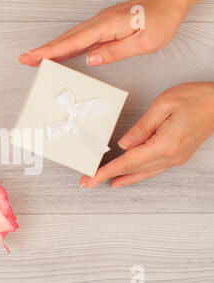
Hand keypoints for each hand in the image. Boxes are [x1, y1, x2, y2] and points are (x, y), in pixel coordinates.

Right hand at [19, 0, 197, 66]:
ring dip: (52, 47)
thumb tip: (91, 59)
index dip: (50, 50)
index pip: (72, 41)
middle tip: (25, 59)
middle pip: (65, 38)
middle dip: (43, 49)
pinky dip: (66, 44)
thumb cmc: (160, 21)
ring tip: (36, 58)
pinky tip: (61, 52)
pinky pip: (80, 36)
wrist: (170, 2)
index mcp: (106, 26)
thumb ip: (115, 51)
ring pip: (71, 36)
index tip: (32, 56)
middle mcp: (99, 22)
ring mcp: (100, 22)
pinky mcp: (103, 24)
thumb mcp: (143, 42)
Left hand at [80, 82, 213, 187]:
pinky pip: (151, 169)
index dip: (106, 171)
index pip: (127, 162)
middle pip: (132, 170)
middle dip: (107, 176)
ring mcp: (175, 158)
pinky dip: (136, 175)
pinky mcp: (177, 156)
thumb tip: (123, 145)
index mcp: (164, 144)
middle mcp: (170, 156)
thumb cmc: (195, 98)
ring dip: (120, 178)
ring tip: (102, 183)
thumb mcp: (163, 105)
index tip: (90, 179)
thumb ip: (141, 127)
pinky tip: (126, 178)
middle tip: (86, 182)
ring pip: (142, 173)